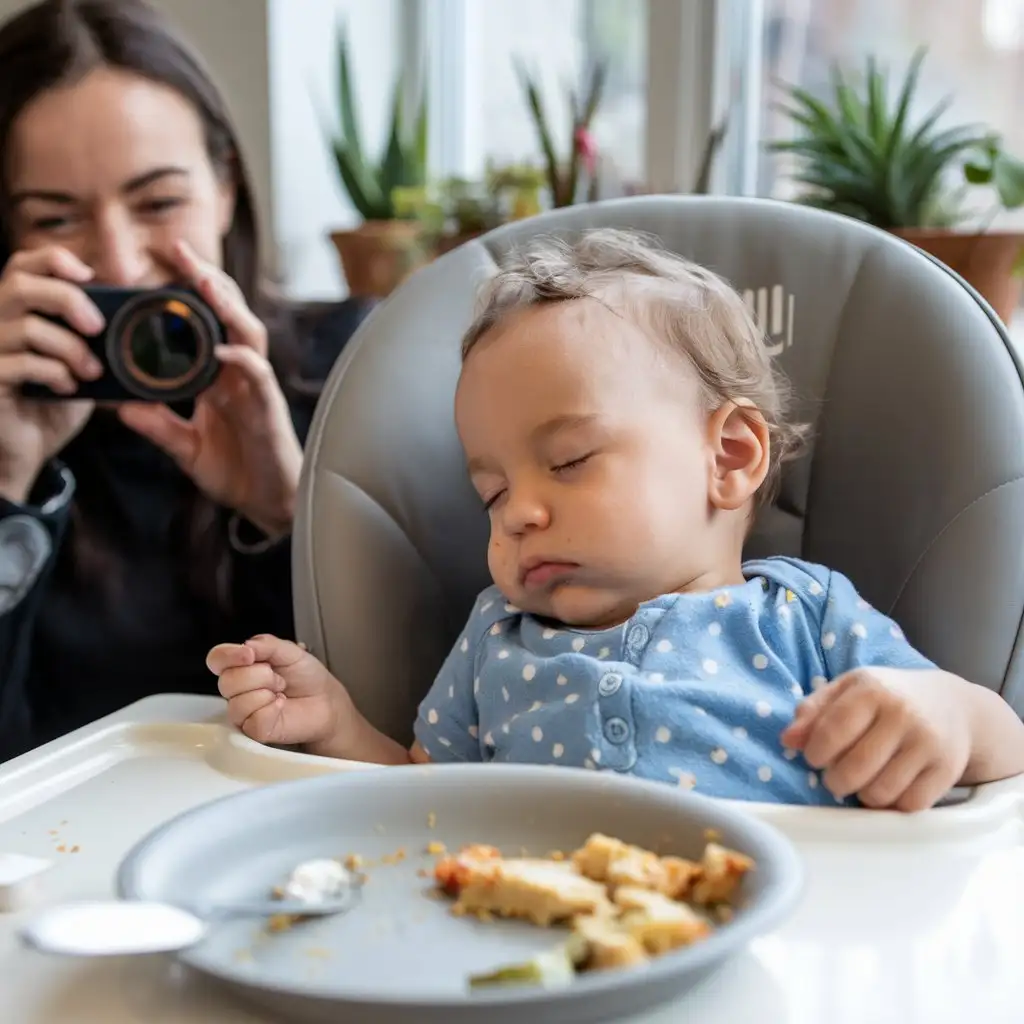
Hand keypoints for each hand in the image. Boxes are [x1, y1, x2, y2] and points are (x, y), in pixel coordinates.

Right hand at [0, 247, 105, 501]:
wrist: (25, 451)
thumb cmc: (52, 403)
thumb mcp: (79, 364)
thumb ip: (94, 340)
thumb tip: (140, 320)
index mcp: (15, 311)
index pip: (23, 264)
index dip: (54, 260)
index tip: (88, 276)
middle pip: (19, 283)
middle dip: (67, 299)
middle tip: (97, 328)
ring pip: (26, 326)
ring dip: (70, 347)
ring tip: (91, 371)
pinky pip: (20, 363)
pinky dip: (53, 372)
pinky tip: (67, 387)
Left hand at [118, 241, 301, 537]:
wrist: (267, 504)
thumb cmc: (236, 473)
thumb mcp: (184, 448)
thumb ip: (157, 426)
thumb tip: (121, 407)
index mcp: (220, 379)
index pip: (205, 325)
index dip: (186, 296)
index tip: (157, 267)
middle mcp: (240, 375)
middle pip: (229, 315)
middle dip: (207, 281)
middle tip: (179, 251)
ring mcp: (256, 389)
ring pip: (248, 334)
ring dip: (228, 306)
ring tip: (204, 281)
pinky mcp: (268, 409)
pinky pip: (258, 376)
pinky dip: (241, 359)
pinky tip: (222, 348)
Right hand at [207, 635, 347, 746]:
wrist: (326, 700)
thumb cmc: (306, 677)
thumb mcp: (290, 651)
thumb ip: (267, 644)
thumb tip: (246, 646)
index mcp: (241, 666)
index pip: (217, 659)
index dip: (228, 656)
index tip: (249, 655)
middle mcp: (237, 690)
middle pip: (226, 681)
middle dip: (259, 675)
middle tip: (279, 679)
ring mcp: (243, 712)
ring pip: (237, 703)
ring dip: (267, 693)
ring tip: (281, 693)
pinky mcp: (254, 731)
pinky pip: (253, 719)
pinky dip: (272, 709)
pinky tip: (281, 706)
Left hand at [781, 668, 970, 810]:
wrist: (952, 704)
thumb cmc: (887, 696)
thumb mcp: (848, 689)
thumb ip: (813, 710)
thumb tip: (788, 740)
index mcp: (872, 690)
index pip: (832, 732)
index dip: (815, 753)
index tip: (815, 757)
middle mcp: (903, 714)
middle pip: (855, 769)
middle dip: (835, 780)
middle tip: (836, 775)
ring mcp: (928, 743)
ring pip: (881, 792)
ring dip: (863, 794)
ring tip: (863, 779)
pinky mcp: (948, 770)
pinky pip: (908, 805)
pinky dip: (892, 804)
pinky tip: (890, 786)